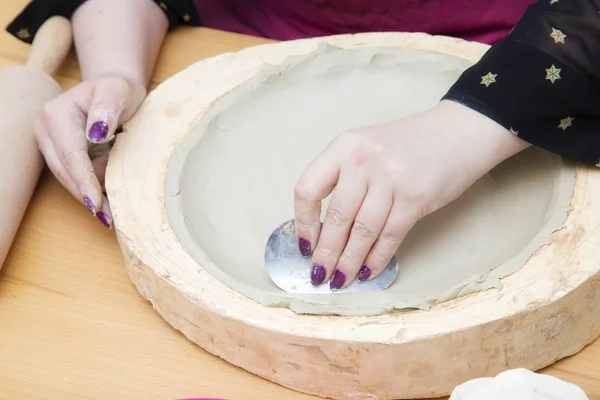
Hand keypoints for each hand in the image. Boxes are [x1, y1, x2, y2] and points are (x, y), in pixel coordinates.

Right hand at [34, 76, 145, 227]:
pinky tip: (104, 202)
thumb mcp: (118, 92)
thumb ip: (107, 109)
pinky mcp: (58, 152)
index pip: (70, 154)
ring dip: (86, 196)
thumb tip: (96, 133)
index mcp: (58, 114)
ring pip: (66, 176)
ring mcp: (50, 141)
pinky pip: (72, 174)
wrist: (115, 89)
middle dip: (84, 194)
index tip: (95, 201)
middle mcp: (46, 128)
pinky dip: (88, 188)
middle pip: (64, 169)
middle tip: (106, 217)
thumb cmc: (118, 89)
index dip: (83, 180)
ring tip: (107, 215)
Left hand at [294, 100, 528, 289]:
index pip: (308, 190)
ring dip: (349, 262)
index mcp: (343, 147)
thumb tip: (322, 229)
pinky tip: (368, 271)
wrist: (456, 133)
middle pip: (337, 217)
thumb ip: (342, 177)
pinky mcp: (416, 198)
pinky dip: (377, 257)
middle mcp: (363, 161)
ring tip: (340, 280)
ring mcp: (391, 179)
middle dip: (326, 253)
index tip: (304, 245)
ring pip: (362, 231)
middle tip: (318, 275)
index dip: (303, 223)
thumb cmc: (405, 145)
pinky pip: (390, 235)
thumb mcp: (364, 147)